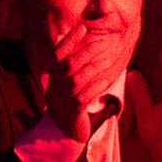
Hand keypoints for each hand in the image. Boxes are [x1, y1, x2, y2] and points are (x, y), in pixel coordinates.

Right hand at [43, 12, 127, 134]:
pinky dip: (95, 87)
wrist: (66, 134)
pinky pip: (82, 98)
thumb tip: (79, 39)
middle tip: (104, 39)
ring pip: (75, 80)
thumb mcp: (70, 83)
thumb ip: (74, 64)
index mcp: (53, 78)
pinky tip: (106, 80)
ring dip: (93, 67)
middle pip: (67, 64)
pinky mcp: (72, 114)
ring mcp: (61, 101)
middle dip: (86, 50)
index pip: (58, 54)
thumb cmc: (71, 104)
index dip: (69, 40)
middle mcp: (54, 87)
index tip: (83, 27)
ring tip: (109, 58)